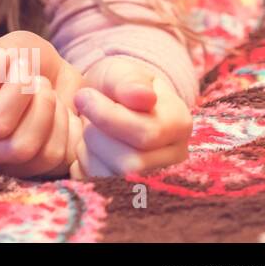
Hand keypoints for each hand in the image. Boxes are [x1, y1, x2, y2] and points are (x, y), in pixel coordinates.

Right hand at [0, 30, 85, 178]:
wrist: (55, 71)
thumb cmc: (24, 60)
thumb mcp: (4, 51)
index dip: (16, 92)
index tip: (22, 65)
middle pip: (18, 146)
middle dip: (40, 106)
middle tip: (41, 81)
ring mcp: (14, 162)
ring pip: (39, 154)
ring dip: (52, 117)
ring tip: (49, 96)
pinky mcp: (42, 168)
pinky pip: (57, 158)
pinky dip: (65, 130)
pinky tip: (59, 114)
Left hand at [71, 57, 192, 176]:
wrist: (108, 105)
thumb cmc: (117, 87)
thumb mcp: (120, 72)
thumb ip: (129, 81)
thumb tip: (144, 97)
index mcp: (179, 124)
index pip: (145, 134)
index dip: (106, 115)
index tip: (85, 96)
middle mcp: (175, 158)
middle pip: (130, 163)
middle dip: (97, 135)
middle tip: (88, 118)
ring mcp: (156, 180)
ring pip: (112, 178)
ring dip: (90, 151)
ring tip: (92, 132)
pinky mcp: (129, 193)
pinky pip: (99, 187)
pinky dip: (86, 167)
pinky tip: (91, 150)